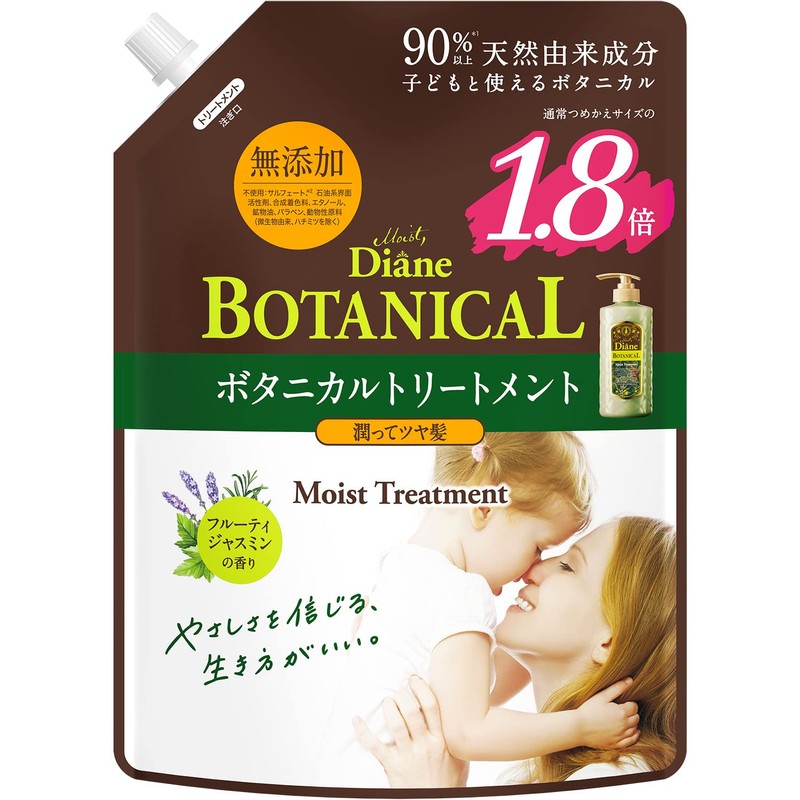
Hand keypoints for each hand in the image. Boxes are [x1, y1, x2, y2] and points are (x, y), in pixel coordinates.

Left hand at [353, 675, 468, 787]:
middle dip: (403, 695)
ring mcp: (407, 756)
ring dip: (389, 708)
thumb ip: (456, 737)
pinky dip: (363, 732)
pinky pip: (375, 746)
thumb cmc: (448, 783)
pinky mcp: (392, 766)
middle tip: (400, 691)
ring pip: (396, 724)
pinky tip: (356, 720)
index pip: (431, 707)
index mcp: (441, 740)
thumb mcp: (460, 758)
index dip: (421, 688)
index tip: (414, 679)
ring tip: (387, 701)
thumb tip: (457, 714)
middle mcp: (424, 746)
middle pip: (412, 711)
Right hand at [576, 677, 639, 749]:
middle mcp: (624, 726)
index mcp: (621, 712)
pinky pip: (631, 741)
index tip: (623, 702)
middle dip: (632, 713)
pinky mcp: (617, 744)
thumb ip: (617, 688)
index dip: (630, 703)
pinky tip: (632, 732)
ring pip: (635, 729)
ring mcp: (621, 736)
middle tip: (623, 709)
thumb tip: (630, 680)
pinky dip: (634, 736)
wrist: (578, 728)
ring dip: (633, 723)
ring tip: (625, 719)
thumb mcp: (602, 696)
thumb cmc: (588, 710)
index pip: (634, 707)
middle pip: (636, 718)